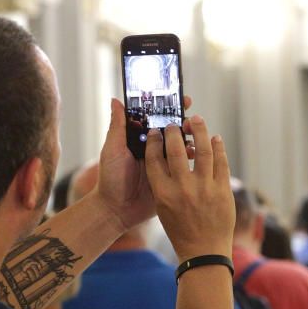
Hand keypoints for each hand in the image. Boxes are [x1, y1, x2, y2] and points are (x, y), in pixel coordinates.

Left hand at [95, 96, 192, 231]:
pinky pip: (184, 166)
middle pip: (171, 131)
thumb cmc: (110, 179)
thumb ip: (118, 127)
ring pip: (181, 146)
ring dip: (189, 139)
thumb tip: (116, 100)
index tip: (179, 98)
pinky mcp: (171, 179)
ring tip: (194, 135)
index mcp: (140, 140)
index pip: (156, 118)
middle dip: (183, 122)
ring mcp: (163, 164)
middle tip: (189, 119)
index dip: (168, 107)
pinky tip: (197, 154)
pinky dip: (192, 159)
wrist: (116, 210)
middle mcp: (153, 149)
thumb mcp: (113, 150)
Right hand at [145, 111, 234, 260]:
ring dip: (199, 130)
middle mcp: (183, 188)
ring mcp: (205, 189)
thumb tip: (164, 156)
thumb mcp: (162, 207)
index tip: (157, 131)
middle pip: (176, 149)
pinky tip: (215, 139)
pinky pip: (221, 162)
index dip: (155, 140)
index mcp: (163, 193)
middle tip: (175, 125)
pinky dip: (218, 147)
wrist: (204, 251)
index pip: (154, 158)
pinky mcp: (223, 191)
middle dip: (174, 131)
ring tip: (197, 120)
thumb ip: (162, 182)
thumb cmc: (180, 230)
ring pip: (202, 149)